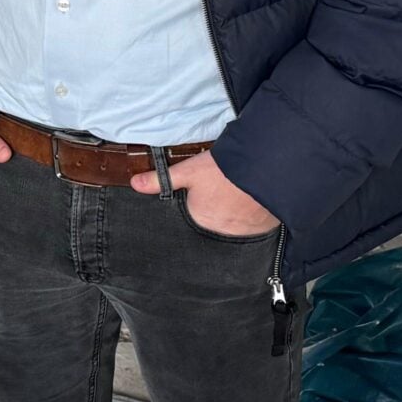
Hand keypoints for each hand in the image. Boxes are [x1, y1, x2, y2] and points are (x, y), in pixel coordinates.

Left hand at [132, 150, 276, 236]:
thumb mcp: (189, 171)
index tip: (203, 200)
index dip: (196, 209)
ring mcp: (244, 233)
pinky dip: (253, 218)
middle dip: (216, 214)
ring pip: (235, 227)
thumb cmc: (224, 171)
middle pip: (214, 225)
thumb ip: (162, 179)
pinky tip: (252, 205)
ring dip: (235, 218)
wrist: (266, 169)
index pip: (193, 220)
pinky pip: (255, 227)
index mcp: (200, 221)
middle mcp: (221, 233)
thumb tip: (135, 184)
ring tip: (236, 200)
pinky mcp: (264, 228)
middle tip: (221, 196)